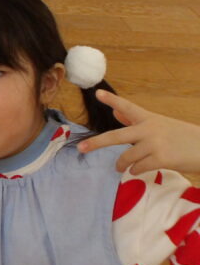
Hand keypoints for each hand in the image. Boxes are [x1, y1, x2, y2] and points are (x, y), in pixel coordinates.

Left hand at [77, 90, 199, 173]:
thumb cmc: (183, 138)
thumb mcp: (161, 125)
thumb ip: (136, 121)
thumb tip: (116, 113)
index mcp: (150, 118)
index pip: (127, 107)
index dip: (111, 100)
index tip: (97, 93)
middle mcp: (149, 129)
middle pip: (116, 136)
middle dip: (97, 143)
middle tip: (82, 147)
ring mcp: (155, 144)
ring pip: (127, 157)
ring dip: (122, 164)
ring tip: (120, 167)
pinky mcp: (161, 159)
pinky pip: (138, 168)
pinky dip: (135, 171)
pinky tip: (137, 171)